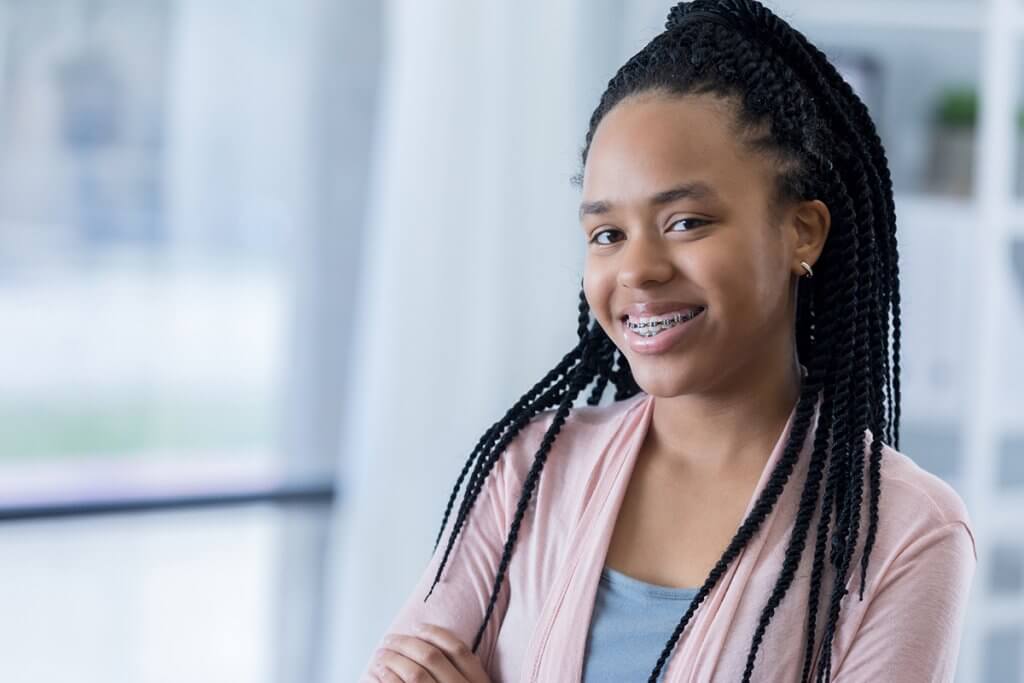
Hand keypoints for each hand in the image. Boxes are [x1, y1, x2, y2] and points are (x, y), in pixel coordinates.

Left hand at [369, 624, 491, 682]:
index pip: (459, 650)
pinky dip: (387, 679)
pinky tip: (379, 673)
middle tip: (388, 640)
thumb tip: (433, 647)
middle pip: (431, 658)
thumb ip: (464, 674)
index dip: (436, 634)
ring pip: (414, 674)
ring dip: (392, 660)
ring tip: (380, 655)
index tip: (417, 626)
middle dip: (405, 644)